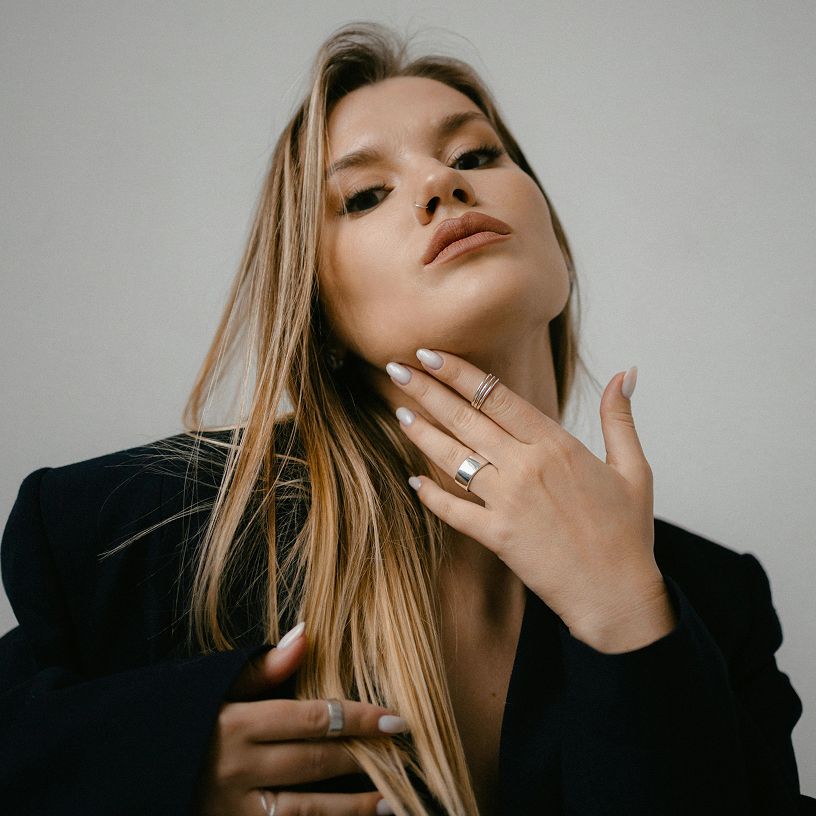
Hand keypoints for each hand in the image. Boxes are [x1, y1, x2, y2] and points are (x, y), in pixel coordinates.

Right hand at [194, 623, 403, 814]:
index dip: (360, 719)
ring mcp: (231, 810)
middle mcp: (236, 769)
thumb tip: (308, 632)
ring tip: (394, 802)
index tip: (398, 719)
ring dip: (353, 809)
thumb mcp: (215, 690)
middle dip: (365, 759)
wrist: (126, 771)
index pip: (313, 719)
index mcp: (236, 723)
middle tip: (408, 756)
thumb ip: (263, 668)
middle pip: (315, 763)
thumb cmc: (181, 722)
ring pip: (305, 812)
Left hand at [386, 349, 668, 639]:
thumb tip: (626, 372)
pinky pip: (453, 510)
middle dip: (426, 390)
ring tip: (398, 412)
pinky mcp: (496, 536)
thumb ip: (620, 418)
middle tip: (395, 367)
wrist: (617, 594)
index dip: (458, 372)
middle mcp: (525, 467)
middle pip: (465, 418)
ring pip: (452, 458)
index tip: (430, 353)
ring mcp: (507, 502)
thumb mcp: (633, 469)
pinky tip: (414, 480)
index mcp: (556, 444)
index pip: (496, 396)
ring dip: (421, 433)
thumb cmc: (627, 532)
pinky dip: (431, 495)